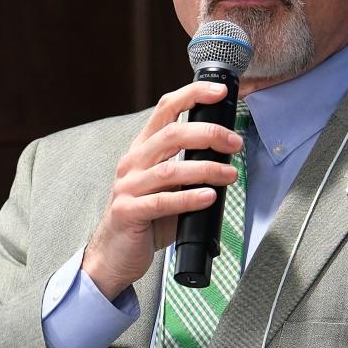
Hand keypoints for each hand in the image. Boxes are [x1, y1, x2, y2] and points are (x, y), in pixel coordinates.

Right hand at [83, 82, 242, 300]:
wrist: (112, 255)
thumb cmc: (144, 220)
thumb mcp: (165, 187)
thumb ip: (186, 170)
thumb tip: (225, 159)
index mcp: (142, 150)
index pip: (165, 109)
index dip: (192, 94)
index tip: (220, 91)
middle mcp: (133, 163)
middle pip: (172, 134)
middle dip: (209, 135)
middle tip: (235, 144)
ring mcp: (128, 187)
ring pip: (171, 170)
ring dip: (206, 169)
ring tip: (230, 175)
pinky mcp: (129, 212)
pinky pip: (163, 202)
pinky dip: (189, 198)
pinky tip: (209, 197)